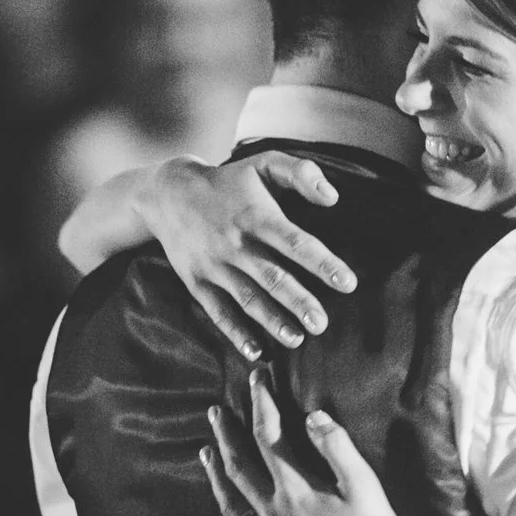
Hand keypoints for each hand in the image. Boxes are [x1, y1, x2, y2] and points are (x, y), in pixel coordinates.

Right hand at [59, 153, 358, 359]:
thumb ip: (301, 174)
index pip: (294, 242)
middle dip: (298, 302)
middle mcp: (235, 244)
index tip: (348, 283)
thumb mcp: (263, 163)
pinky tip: (256, 351)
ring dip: (272, 321)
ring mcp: (214, 266)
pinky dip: (236, 333)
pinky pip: (218, 311)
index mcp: (256, 217)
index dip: (322, 263)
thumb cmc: (228, 181)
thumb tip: (333, 198)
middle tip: (321, 323)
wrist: (167, 194)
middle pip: (271, 277)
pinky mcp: (197, 282)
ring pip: (247, 298)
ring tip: (297, 340)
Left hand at [197, 368, 430, 515]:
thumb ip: (336, 448)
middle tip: (216, 412)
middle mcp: (274, 514)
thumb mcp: (364, 486)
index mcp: (295, 490)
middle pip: (241, 468)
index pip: (270, 437)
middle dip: (228, 435)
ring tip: (204, 455)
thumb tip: (311, 417)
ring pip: (232, 507)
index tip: (256, 379)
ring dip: (216, 479)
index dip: (261, 404)